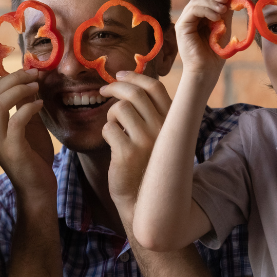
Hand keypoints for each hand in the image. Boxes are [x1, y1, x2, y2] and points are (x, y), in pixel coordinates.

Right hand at [0, 69, 56, 205]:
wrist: (37, 187)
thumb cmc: (33, 154)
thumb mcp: (28, 123)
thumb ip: (24, 102)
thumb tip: (29, 77)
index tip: (22, 77)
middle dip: (13, 77)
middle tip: (34, 74)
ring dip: (19, 89)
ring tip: (37, 86)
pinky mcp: (12, 150)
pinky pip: (16, 121)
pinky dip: (29, 108)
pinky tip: (41, 105)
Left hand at [99, 72, 171, 207]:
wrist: (145, 202)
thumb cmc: (148, 166)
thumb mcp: (159, 137)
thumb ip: (152, 114)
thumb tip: (131, 84)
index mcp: (173, 122)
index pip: (155, 87)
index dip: (134, 77)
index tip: (120, 74)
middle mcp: (164, 129)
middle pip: (134, 94)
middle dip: (114, 87)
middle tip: (103, 91)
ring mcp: (147, 141)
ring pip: (119, 110)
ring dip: (110, 116)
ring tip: (114, 128)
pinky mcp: (129, 153)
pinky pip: (108, 128)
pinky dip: (105, 132)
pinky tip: (113, 144)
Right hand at [177, 0, 230, 82]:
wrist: (207, 69)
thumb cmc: (215, 52)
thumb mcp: (224, 27)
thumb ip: (226, 13)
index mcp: (199, 17)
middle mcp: (190, 18)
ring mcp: (184, 21)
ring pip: (195, 1)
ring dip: (211, 2)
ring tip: (223, 10)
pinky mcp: (181, 26)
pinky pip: (192, 10)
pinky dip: (206, 10)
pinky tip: (216, 17)